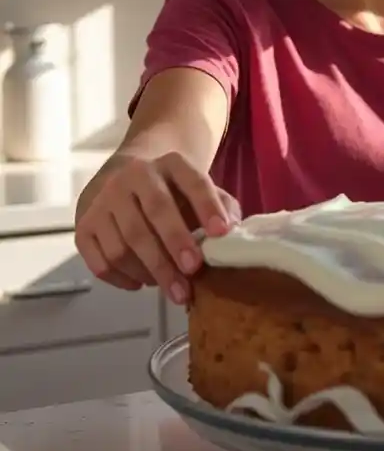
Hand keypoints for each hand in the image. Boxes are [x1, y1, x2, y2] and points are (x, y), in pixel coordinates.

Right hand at [75, 152, 241, 302]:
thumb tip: (232, 236)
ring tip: (172, 286)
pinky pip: (101, 261)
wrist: (126, 174)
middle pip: (155, 212)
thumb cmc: (172, 192)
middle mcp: (133, 175)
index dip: (207, 206)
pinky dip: (123, 278)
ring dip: (151, 271)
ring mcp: (103, 199)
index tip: (221, 233)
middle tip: (192, 273)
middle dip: (175, 245)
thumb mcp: (198, 191)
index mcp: (170, 164)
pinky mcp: (83, 225)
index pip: (192, 181)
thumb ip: (221, 208)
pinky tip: (142, 282)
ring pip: (125, 244)